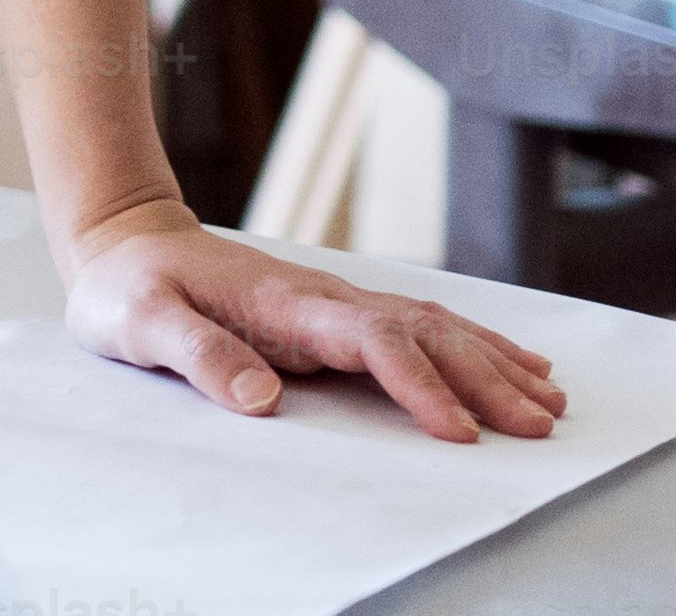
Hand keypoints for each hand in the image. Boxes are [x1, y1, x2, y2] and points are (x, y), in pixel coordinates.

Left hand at [58, 202, 565, 443]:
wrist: (125, 241)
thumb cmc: (129, 289)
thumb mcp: (143, 324)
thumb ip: (197, 355)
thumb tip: (260, 400)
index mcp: (285, 302)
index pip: (374, 342)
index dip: (421, 386)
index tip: (461, 432)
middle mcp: (324, 297)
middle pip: (425, 333)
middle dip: (486, 380)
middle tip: (540, 427)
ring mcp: (335, 300)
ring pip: (435, 325)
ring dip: (493, 362)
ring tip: (550, 400)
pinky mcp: (336, 311)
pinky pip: (420, 324)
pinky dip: (474, 343)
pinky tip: (512, 361)